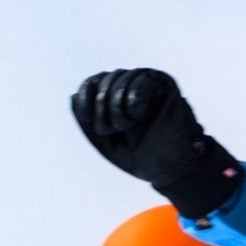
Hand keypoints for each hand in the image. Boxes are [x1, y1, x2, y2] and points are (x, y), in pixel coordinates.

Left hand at [70, 69, 237, 212]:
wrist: (171, 168)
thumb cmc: (141, 157)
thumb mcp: (105, 143)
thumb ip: (88, 121)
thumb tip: (74, 96)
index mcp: (115, 100)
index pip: (93, 83)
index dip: (86, 97)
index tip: (89, 119)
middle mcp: (130, 88)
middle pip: (105, 79)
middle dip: (102, 106)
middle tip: (113, 129)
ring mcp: (147, 84)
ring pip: (121, 78)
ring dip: (118, 105)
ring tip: (128, 126)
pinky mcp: (163, 85)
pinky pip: (143, 80)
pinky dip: (135, 98)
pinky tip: (138, 115)